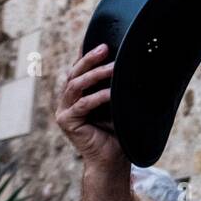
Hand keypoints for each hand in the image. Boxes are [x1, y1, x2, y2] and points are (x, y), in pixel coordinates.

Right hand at [55, 43, 125, 168]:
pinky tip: (112, 92)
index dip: (87, 55)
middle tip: (105, 48)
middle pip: (75, 73)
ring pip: (77, 85)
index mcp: (78, 95)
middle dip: (90, 59)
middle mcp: (68, 101)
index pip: (80, 70)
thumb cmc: (120, 132)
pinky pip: (84, 104)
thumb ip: (118, 88)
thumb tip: (135, 65)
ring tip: (114, 66)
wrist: (114, 159)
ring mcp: (65, 111)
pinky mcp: (67, 121)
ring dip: (95, 74)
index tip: (101, 40)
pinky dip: (99, 96)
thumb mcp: (119, 105)